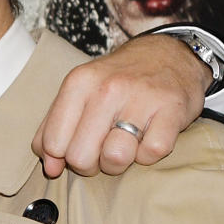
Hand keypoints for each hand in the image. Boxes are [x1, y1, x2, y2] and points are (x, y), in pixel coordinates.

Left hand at [32, 33, 210, 176]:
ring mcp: (141, 99)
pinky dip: (149, 153)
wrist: (170, 54)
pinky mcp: (172, 110)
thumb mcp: (79, 93)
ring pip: (115, 158)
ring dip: (120, 161)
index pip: (52, 143)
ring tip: (125, 144)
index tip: (77, 147)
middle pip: (81, 158)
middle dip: (91, 164)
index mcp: (78, 83)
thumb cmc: (118, 82)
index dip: (63, 157)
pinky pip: (151, 154)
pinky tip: (148, 136)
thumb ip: (54, 129)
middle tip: (102, 149)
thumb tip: (51, 169)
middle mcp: (107, 88)